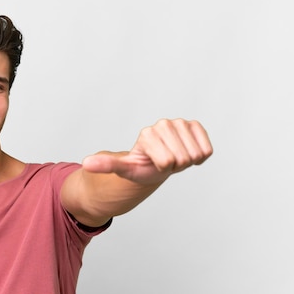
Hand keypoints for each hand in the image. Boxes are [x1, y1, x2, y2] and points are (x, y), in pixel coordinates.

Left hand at [82, 119, 212, 184]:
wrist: (154, 162)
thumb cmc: (140, 166)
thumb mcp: (124, 169)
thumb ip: (106, 165)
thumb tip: (86, 164)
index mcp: (148, 134)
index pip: (167, 161)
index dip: (162, 168)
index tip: (154, 162)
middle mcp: (164, 124)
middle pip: (182, 158)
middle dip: (175, 165)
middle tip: (164, 160)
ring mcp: (180, 123)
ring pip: (195, 154)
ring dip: (186, 161)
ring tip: (173, 156)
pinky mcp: (195, 126)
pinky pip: (207, 150)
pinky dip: (200, 155)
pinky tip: (186, 152)